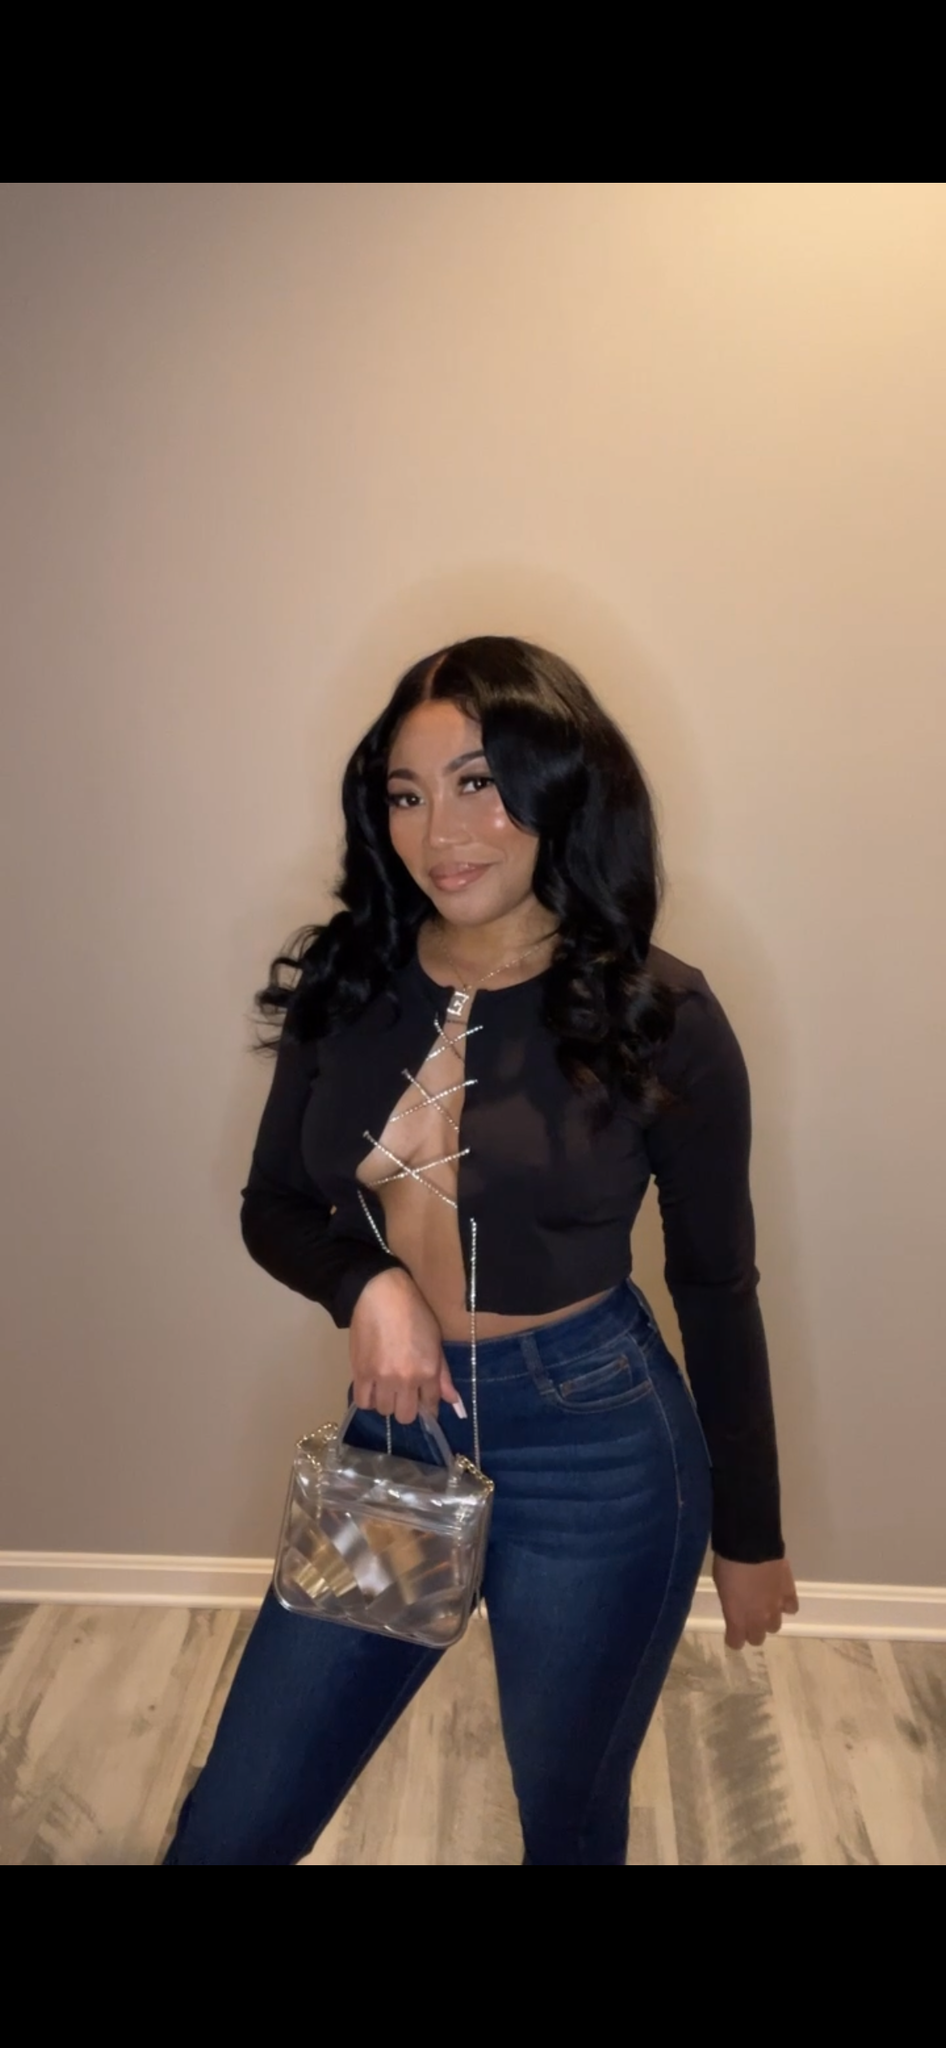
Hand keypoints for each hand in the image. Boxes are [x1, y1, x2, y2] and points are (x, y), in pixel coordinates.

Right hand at [349, 1267, 460, 1425]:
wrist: (381, 1294)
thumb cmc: (414, 1313)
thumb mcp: (435, 1341)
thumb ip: (443, 1374)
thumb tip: (453, 1401)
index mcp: (427, 1371)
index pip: (430, 1405)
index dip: (427, 1405)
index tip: (422, 1401)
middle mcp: (406, 1380)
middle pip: (406, 1415)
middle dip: (407, 1407)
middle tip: (404, 1393)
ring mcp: (381, 1378)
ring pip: (384, 1411)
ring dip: (387, 1402)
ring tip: (386, 1387)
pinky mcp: (360, 1373)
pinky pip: (362, 1401)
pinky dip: (368, 1399)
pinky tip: (372, 1388)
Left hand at [712, 1555, 798, 1650]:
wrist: (750, 1546)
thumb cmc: (728, 1565)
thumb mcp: (721, 1588)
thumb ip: (731, 1605)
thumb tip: (736, 1609)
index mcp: (737, 1619)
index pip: (736, 1643)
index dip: (733, 1638)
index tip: (732, 1632)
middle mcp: (758, 1619)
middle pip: (757, 1638)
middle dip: (752, 1631)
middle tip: (748, 1617)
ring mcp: (776, 1607)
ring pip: (775, 1626)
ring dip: (768, 1619)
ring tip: (764, 1605)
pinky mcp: (789, 1594)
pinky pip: (791, 1609)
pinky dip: (786, 1605)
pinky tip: (780, 1596)